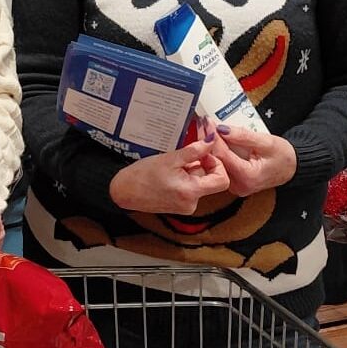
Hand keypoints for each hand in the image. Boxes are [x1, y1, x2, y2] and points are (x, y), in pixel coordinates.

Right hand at [110, 141, 232, 214]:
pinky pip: (192, 188)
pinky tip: (172, 173)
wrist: (124, 191)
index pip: (222, 180)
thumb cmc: (142, 176)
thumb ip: (194, 150)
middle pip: (212, 181)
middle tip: (187, 157)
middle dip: (203, 166)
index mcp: (190, 192)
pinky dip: (186, 178)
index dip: (217, 165)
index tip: (204, 155)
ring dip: (193, 171)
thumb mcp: (170, 158)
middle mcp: (191, 204)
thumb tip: (211, 141)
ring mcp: (186, 206)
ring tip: (175, 165)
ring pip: (201, 183)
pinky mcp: (180, 206)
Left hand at [212, 127, 297, 196]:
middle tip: (204, 123)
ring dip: (211, 146)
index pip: (223, 155)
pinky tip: (214, 141)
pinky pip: (222, 167)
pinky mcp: (235, 184)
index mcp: (247, 177)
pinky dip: (217, 153)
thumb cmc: (283, 156)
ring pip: (217, 164)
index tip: (208, 123)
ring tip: (207, 129)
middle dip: (209, 141)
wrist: (293, 168)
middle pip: (217, 161)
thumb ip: (243, 136)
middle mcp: (239, 186)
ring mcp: (236, 187)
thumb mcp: (266, 141)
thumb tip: (221, 129)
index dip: (213, 138)